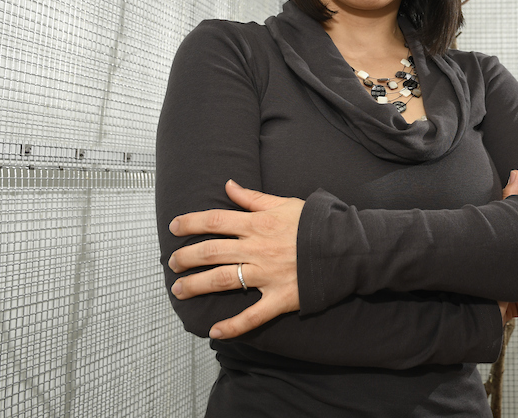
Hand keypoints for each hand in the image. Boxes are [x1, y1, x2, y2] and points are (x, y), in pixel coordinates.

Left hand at [167, 179, 303, 338]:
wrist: (345, 247)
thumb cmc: (316, 224)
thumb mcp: (285, 203)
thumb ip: (253, 197)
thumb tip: (229, 185)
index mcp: (258, 224)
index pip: (215, 220)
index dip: (190, 223)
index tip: (174, 227)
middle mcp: (256, 249)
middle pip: (210, 251)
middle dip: (185, 257)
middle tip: (172, 263)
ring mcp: (266, 275)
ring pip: (221, 280)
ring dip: (196, 286)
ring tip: (179, 290)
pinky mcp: (279, 298)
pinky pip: (252, 315)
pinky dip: (232, 326)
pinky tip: (214, 331)